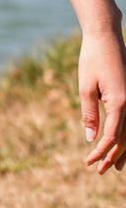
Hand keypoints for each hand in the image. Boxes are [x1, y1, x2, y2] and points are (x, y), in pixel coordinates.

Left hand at [79, 26, 125, 172]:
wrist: (106, 36)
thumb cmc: (92, 59)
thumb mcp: (85, 87)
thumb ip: (89, 114)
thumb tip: (91, 139)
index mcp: (121, 102)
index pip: (112, 136)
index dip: (101, 152)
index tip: (88, 162)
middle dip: (113, 156)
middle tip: (100, 171)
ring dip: (124, 149)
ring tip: (114, 166)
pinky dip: (125, 134)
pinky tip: (119, 143)